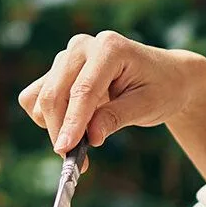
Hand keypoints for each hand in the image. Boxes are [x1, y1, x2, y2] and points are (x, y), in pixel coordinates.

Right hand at [19, 31, 190, 155]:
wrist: (168, 76)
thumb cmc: (163, 88)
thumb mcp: (148, 105)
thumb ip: (117, 118)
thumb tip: (89, 137)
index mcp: (110, 47)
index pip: (83, 89)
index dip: (73, 122)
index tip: (66, 150)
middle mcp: (84, 46)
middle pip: (54, 94)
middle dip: (60, 130)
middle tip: (74, 160)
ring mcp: (68, 57)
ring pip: (41, 97)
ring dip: (54, 126)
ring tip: (83, 143)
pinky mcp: (59, 71)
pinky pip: (36, 97)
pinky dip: (48, 118)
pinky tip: (74, 128)